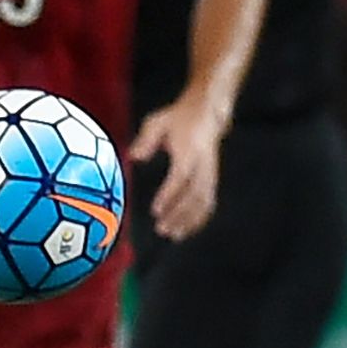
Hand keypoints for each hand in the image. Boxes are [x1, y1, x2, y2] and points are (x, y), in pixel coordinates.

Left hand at [127, 94, 227, 241]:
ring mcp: (210, 173)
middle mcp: (203, 165)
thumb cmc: (179, 118)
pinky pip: (209, 202)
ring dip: (189, 221)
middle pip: (194, 195)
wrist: (208, 112)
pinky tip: (186, 230)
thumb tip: (133, 157)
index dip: (169, 195)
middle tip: (162, 229)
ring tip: (173, 235)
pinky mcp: (213, 179)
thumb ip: (146, 140)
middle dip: (179, 214)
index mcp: (189, 151)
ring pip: (204, 202)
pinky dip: (199, 218)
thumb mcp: (158, 122)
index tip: (155, 210)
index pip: (180, 177)